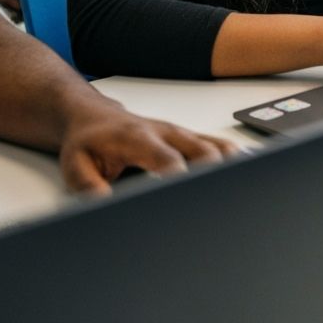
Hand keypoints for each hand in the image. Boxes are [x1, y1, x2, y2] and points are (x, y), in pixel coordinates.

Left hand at [59, 99, 238, 195]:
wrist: (94, 117)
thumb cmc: (87, 141)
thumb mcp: (75, 165)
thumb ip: (88, 186)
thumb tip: (106, 205)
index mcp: (138, 138)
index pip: (167, 159)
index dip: (181, 177)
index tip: (190, 196)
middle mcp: (165, 132)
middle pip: (201, 150)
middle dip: (215, 173)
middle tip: (225, 197)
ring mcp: (179, 134)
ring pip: (214, 145)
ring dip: (230, 164)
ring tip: (247, 181)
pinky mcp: (187, 138)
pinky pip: (215, 144)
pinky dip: (231, 156)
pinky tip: (246, 167)